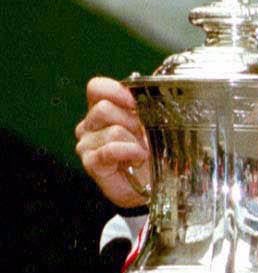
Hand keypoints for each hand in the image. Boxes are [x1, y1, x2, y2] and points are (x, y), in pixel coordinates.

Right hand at [75, 76, 150, 207]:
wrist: (153, 184)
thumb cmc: (153, 153)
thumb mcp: (153, 125)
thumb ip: (146, 108)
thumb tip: (154, 92)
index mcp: (102, 109)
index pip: (96, 88)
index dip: (115, 90)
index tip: (134, 102)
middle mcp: (90, 125)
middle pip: (104, 108)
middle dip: (131, 121)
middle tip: (144, 136)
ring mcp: (87, 144)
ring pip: (112, 130)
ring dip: (134, 141)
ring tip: (143, 152)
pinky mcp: (91, 162)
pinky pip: (109, 150)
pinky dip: (128, 152)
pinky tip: (138, 158)